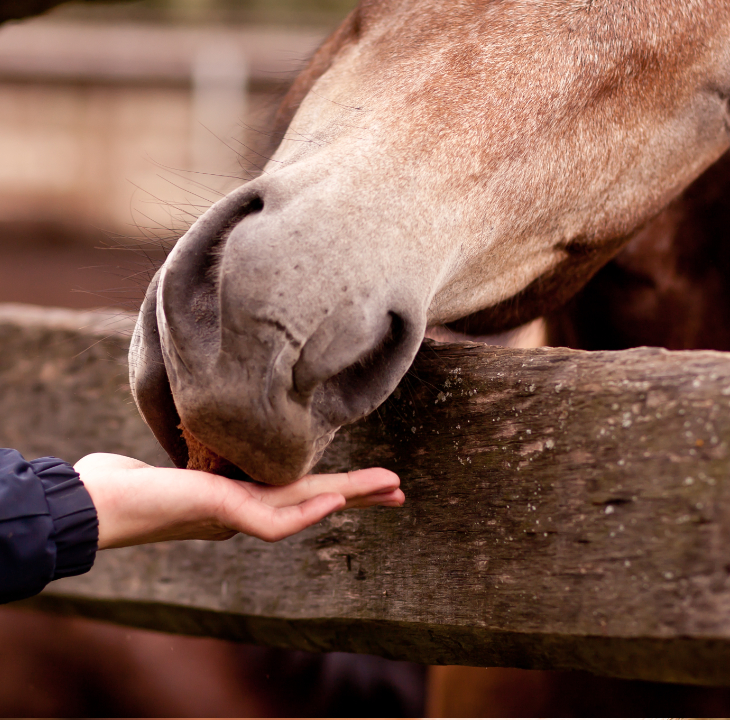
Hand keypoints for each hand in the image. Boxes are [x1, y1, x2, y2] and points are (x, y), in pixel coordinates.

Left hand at [73, 453, 403, 549]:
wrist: (91, 505)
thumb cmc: (123, 486)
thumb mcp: (171, 464)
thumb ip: (197, 460)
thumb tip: (204, 448)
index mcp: (239, 498)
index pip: (298, 490)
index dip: (335, 487)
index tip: (364, 481)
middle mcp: (244, 509)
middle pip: (312, 499)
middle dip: (358, 496)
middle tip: (400, 492)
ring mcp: (234, 513)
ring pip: (304, 507)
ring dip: (348, 497)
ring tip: (389, 488)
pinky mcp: (218, 512)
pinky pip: (272, 519)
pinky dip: (305, 511)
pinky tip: (333, 498)